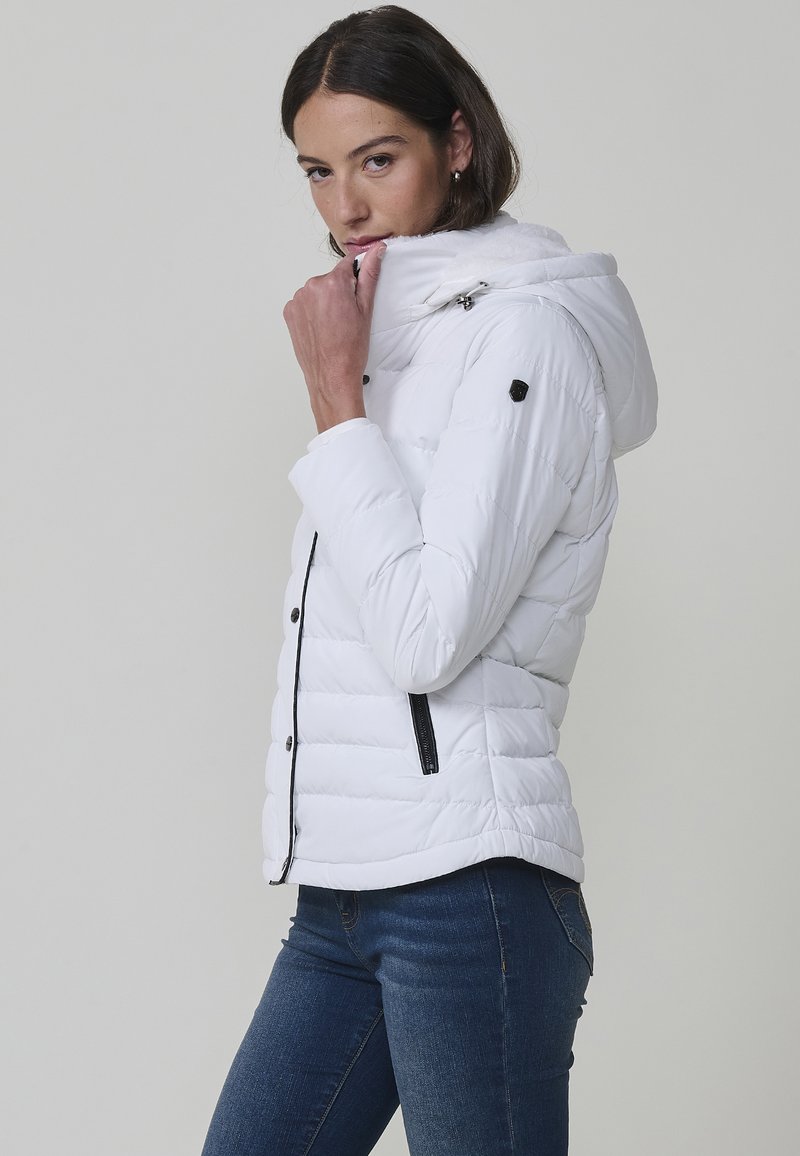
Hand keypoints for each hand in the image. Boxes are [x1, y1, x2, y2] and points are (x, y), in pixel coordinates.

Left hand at [283, 242, 385, 434]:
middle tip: (347, 317)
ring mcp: (297, 300)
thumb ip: (370, 275)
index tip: (358, 290)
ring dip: (325, 302)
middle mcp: (311, 287)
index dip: (356, 276)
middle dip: (340, 292)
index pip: (348, 263)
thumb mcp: (366, 310)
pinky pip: (304, 303)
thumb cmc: (350, 349)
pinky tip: (321, 328)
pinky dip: (312, 312)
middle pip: (331, 279)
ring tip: (334, 326)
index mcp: (332, 283)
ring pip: (317, 291)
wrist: (331, 377)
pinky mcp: (290, 313)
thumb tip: (376, 251)